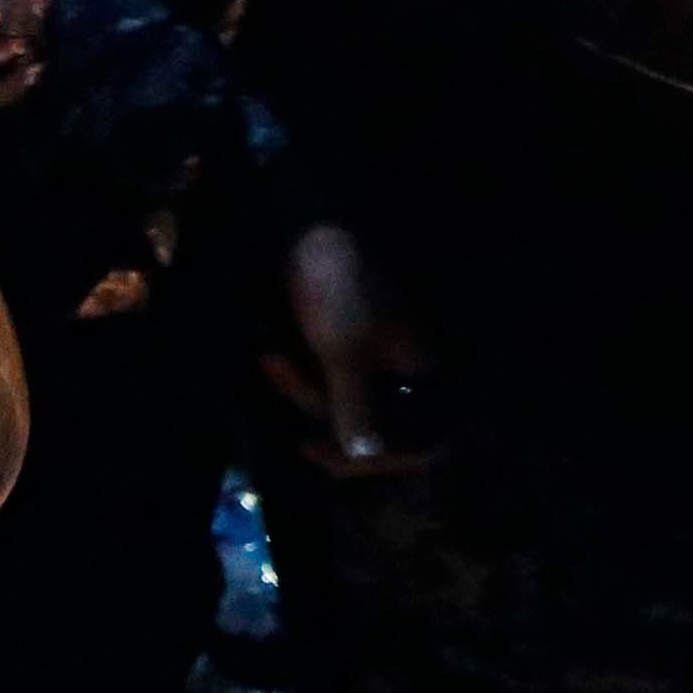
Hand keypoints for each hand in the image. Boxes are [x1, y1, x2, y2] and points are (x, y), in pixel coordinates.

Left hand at [270, 223, 440, 471]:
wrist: (310, 235)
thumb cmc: (338, 290)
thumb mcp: (344, 353)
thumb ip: (356, 409)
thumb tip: (366, 457)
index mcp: (420, 372)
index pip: (420, 440)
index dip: (383, 457)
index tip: (339, 456)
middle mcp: (403, 374)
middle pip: (372, 429)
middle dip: (324, 415)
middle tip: (288, 390)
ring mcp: (372, 364)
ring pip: (341, 408)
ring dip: (302, 393)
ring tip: (272, 359)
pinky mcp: (342, 355)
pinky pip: (326, 389)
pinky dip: (299, 381)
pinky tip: (274, 359)